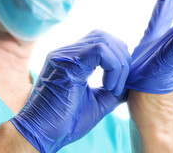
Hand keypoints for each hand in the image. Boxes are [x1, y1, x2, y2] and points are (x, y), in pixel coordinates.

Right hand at [10, 30, 130, 152]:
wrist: (41, 135)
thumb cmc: (65, 123)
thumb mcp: (97, 103)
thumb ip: (113, 89)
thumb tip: (131, 82)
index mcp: (73, 61)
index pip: (101, 42)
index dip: (118, 59)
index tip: (118, 86)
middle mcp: (67, 53)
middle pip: (104, 37)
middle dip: (121, 58)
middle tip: (119, 84)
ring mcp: (64, 55)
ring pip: (103, 40)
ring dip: (118, 63)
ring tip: (114, 87)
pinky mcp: (65, 62)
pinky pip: (99, 50)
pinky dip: (113, 66)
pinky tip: (109, 85)